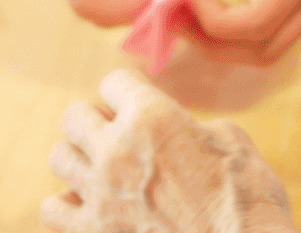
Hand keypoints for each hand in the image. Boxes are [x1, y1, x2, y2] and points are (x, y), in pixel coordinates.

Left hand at [43, 69, 294, 232]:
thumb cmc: (247, 197)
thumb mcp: (229, 139)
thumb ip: (188, 125)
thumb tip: (176, 129)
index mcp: (152, 117)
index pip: (113, 82)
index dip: (128, 92)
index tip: (136, 103)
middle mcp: (117, 150)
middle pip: (74, 116)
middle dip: (95, 120)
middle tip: (115, 134)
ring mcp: (101, 194)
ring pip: (59, 158)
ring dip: (78, 158)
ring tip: (99, 167)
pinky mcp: (93, 232)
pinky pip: (52, 209)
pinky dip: (66, 204)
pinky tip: (90, 204)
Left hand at [185, 0, 300, 64]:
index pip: (253, 22)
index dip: (209, 18)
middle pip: (261, 50)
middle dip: (213, 42)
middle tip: (176, 17)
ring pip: (274, 47)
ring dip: (230, 42)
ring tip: (194, 14)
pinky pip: (284, 29)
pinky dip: (250, 28)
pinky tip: (224, 2)